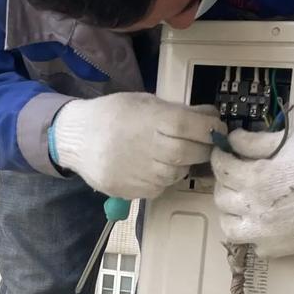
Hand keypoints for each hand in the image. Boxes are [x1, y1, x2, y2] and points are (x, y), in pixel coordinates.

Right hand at [51, 93, 223, 199]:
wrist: (76, 139)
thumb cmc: (112, 115)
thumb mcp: (144, 102)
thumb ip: (179, 111)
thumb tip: (212, 116)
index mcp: (152, 120)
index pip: (194, 128)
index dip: (211, 129)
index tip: (216, 128)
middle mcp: (149, 148)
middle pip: (191, 153)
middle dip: (201, 148)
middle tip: (200, 143)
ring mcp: (141, 173)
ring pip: (178, 172)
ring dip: (182, 163)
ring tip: (168, 152)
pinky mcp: (135, 191)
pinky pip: (162, 186)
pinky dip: (164, 176)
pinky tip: (150, 164)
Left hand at [211, 128, 293, 258]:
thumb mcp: (287, 139)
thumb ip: (254, 141)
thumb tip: (233, 140)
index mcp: (255, 178)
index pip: (221, 169)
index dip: (220, 158)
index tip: (224, 154)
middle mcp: (256, 209)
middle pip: (221, 198)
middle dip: (225, 183)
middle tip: (236, 175)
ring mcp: (268, 233)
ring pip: (231, 228)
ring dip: (232, 213)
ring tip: (244, 202)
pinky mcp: (284, 247)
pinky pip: (256, 247)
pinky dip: (255, 236)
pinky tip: (266, 222)